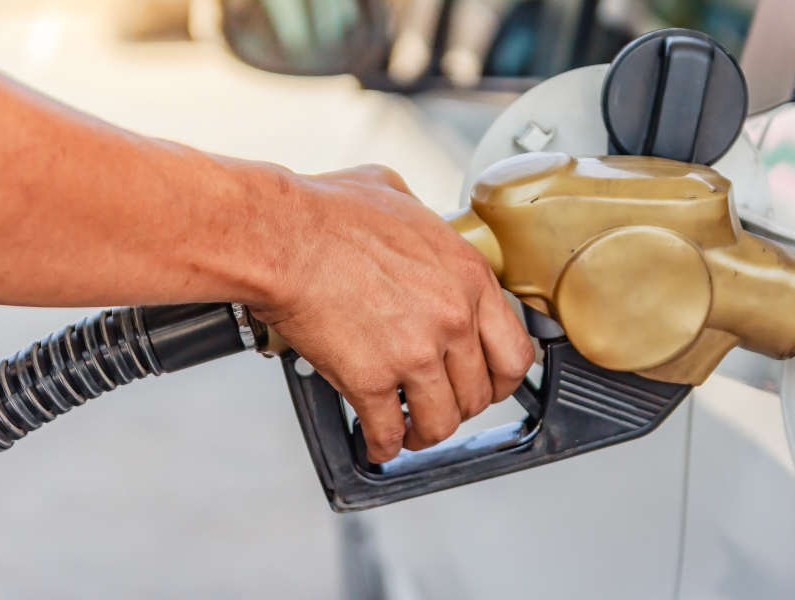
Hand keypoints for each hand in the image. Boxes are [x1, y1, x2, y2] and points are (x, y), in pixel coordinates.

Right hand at [249, 165, 534, 462]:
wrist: (280, 236)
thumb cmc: (326, 212)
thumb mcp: (398, 196)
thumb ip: (423, 225)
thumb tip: (416, 229)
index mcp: (468, 276)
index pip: (514, 350)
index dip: (501, 378)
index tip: (488, 384)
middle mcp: (452, 319)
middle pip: (479, 392)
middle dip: (460, 406)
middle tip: (443, 405)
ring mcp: (415, 353)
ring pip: (441, 421)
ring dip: (426, 433)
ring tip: (411, 432)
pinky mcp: (372, 380)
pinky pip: (388, 431)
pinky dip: (382, 445)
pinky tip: (376, 443)